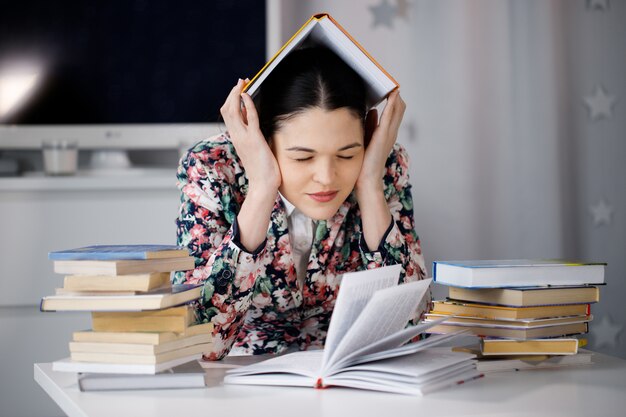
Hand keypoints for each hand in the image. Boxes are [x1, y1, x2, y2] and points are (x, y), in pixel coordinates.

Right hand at [220, 79, 280, 193]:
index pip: (228, 116)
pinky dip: (247, 104)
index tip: (238, 91)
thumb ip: (252, 136)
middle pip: (226, 110)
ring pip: (233, 111)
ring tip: (242, 84)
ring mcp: (243, 138)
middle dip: (232, 93)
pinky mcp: (254, 139)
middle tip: (240, 82)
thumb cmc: (262, 171)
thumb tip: (254, 123)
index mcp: (236, 139)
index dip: (231, 101)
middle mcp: (237, 137)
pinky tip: (248, 95)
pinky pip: (248, 117)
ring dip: (237, 94)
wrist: (263, 185)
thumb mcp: (255, 150)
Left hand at [356, 89, 405, 193]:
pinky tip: (392, 94)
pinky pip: (390, 116)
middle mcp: (391, 133)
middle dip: (395, 94)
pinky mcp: (383, 136)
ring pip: (397, 110)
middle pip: (399, 109)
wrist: (365, 180)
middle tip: (390, 80)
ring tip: (392, 83)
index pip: (394, 112)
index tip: (388, 86)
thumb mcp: (367, 139)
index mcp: (387, 134)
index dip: (393, 99)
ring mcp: (389, 134)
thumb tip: (373, 110)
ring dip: (396, 96)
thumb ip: (370, 125)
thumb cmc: (364, 162)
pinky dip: (392, 104)